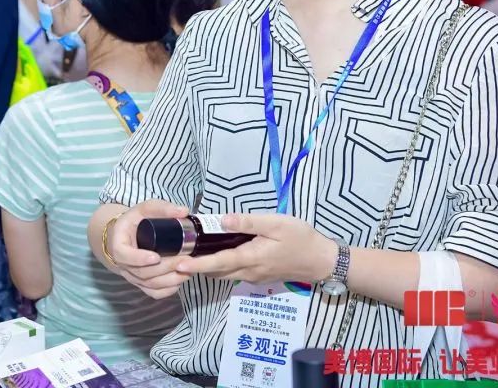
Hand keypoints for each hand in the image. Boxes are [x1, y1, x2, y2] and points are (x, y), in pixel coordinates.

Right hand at [104, 200, 192, 299]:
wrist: (126, 236)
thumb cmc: (135, 221)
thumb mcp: (144, 209)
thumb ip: (162, 208)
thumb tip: (184, 211)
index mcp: (119, 245)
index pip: (124, 256)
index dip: (139, 259)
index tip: (156, 257)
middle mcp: (124, 265)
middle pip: (142, 273)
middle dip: (165, 268)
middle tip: (184, 260)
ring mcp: (133, 277)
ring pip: (149, 285)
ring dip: (170, 280)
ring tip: (188, 270)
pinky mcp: (142, 284)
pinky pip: (153, 293)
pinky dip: (168, 290)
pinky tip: (181, 280)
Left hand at [176, 213, 336, 284]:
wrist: (323, 260)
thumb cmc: (301, 238)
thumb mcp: (277, 224)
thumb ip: (248, 222)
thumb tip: (222, 220)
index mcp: (251, 257)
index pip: (218, 262)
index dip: (198, 264)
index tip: (179, 265)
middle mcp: (249, 271)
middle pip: (217, 272)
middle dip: (196, 268)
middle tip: (175, 261)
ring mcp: (255, 276)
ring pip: (225, 275)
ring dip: (206, 270)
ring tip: (188, 259)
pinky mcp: (260, 276)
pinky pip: (234, 274)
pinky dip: (220, 268)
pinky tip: (214, 257)